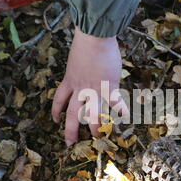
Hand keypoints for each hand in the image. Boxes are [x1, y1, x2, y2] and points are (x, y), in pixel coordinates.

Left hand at [52, 27, 128, 145]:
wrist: (94, 37)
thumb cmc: (85, 42)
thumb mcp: (75, 60)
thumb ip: (78, 69)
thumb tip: (84, 70)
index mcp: (70, 80)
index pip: (59, 99)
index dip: (56, 111)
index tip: (55, 120)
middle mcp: (80, 89)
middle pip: (72, 114)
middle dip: (70, 130)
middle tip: (69, 143)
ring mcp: (94, 89)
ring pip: (92, 115)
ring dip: (95, 128)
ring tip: (98, 137)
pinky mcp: (109, 86)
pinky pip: (115, 102)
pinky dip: (121, 110)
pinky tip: (125, 117)